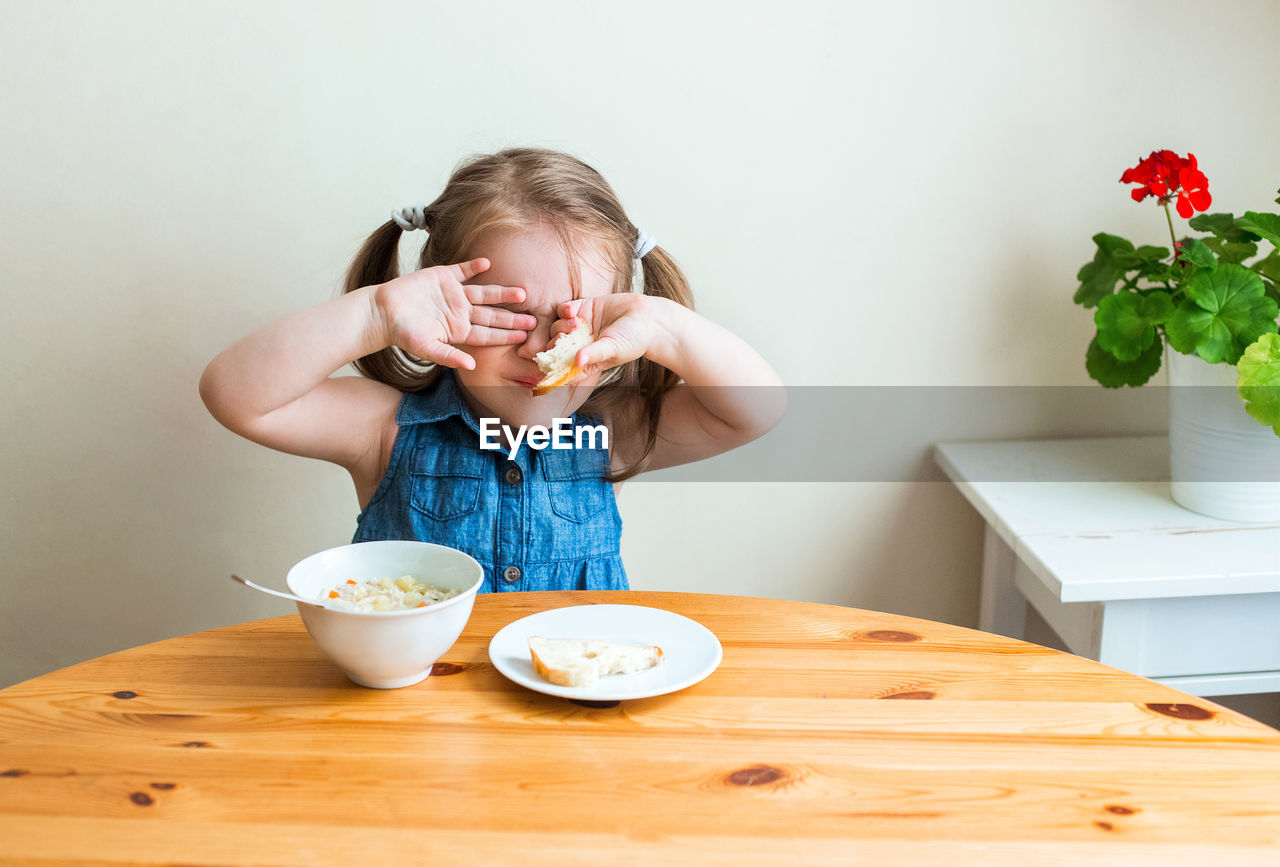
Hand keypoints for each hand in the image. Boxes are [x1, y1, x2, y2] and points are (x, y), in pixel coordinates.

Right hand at [373, 258, 535, 369]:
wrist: (382, 312)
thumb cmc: (403, 334)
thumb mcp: (427, 348)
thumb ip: (449, 356)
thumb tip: (471, 367)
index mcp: (459, 330)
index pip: (488, 334)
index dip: (506, 335)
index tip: (525, 336)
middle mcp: (460, 312)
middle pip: (492, 315)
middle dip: (512, 317)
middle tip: (534, 317)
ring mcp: (453, 294)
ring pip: (483, 293)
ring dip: (501, 293)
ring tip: (521, 293)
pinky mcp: (442, 277)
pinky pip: (462, 270)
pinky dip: (474, 266)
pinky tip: (488, 263)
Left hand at [549, 294, 665, 375]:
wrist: (647, 318)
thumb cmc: (634, 341)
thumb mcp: (613, 350)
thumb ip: (594, 354)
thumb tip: (577, 362)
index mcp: (585, 361)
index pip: (562, 367)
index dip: (551, 367)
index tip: (544, 365)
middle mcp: (579, 345)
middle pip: (554, 347)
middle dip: (553, 343)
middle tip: (561, 338)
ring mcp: (579, 327)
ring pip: (557, 327)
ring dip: (560, 325)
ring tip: (576, 323)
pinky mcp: (583, 308)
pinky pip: (564, 310)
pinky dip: (564, 310)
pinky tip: (571, 311)